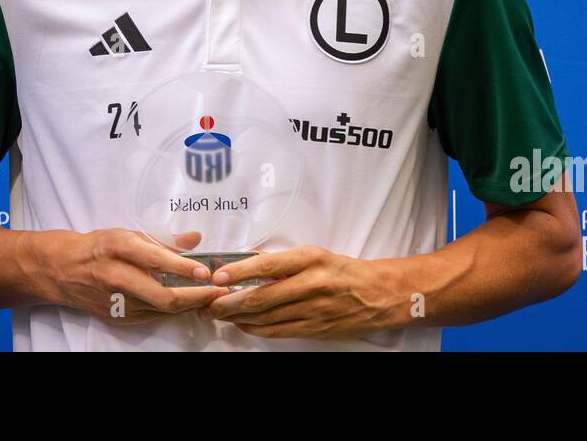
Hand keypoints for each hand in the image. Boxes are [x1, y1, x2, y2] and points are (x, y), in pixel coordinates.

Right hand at [51, 228, 228, 325]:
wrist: (64, 270)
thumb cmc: (99, 247)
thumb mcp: (128, 233)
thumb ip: (164, 238)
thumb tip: (195, 239)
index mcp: (118, 248)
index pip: (155, 260)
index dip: (182, 268)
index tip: (205, 272)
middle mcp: (116, 276)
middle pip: (161, 295)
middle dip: (195, 296)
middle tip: (217, 293)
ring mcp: (116, 301)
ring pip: (161, 309)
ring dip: (189, 305)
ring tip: (211, 297)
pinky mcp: (117, 317)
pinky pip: (152, 315)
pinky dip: (172, 310)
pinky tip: (188, 303)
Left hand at [201, 245, 404, 339]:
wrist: (377, 294)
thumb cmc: (342, 271)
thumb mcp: (314, 255)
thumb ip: (282, 261)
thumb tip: (247, 262)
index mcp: (310, 259)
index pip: (268, 266)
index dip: (239, 272)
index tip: (218, 276)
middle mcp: (311, 284)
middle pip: (261, 298)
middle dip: (229, 302)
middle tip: (209, 302)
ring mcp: (313, 310)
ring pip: (265, 318)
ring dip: (237, 318)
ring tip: (218, 314)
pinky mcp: (314, 329)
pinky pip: (277, 331)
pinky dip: (255, 329)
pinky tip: (242, 325)